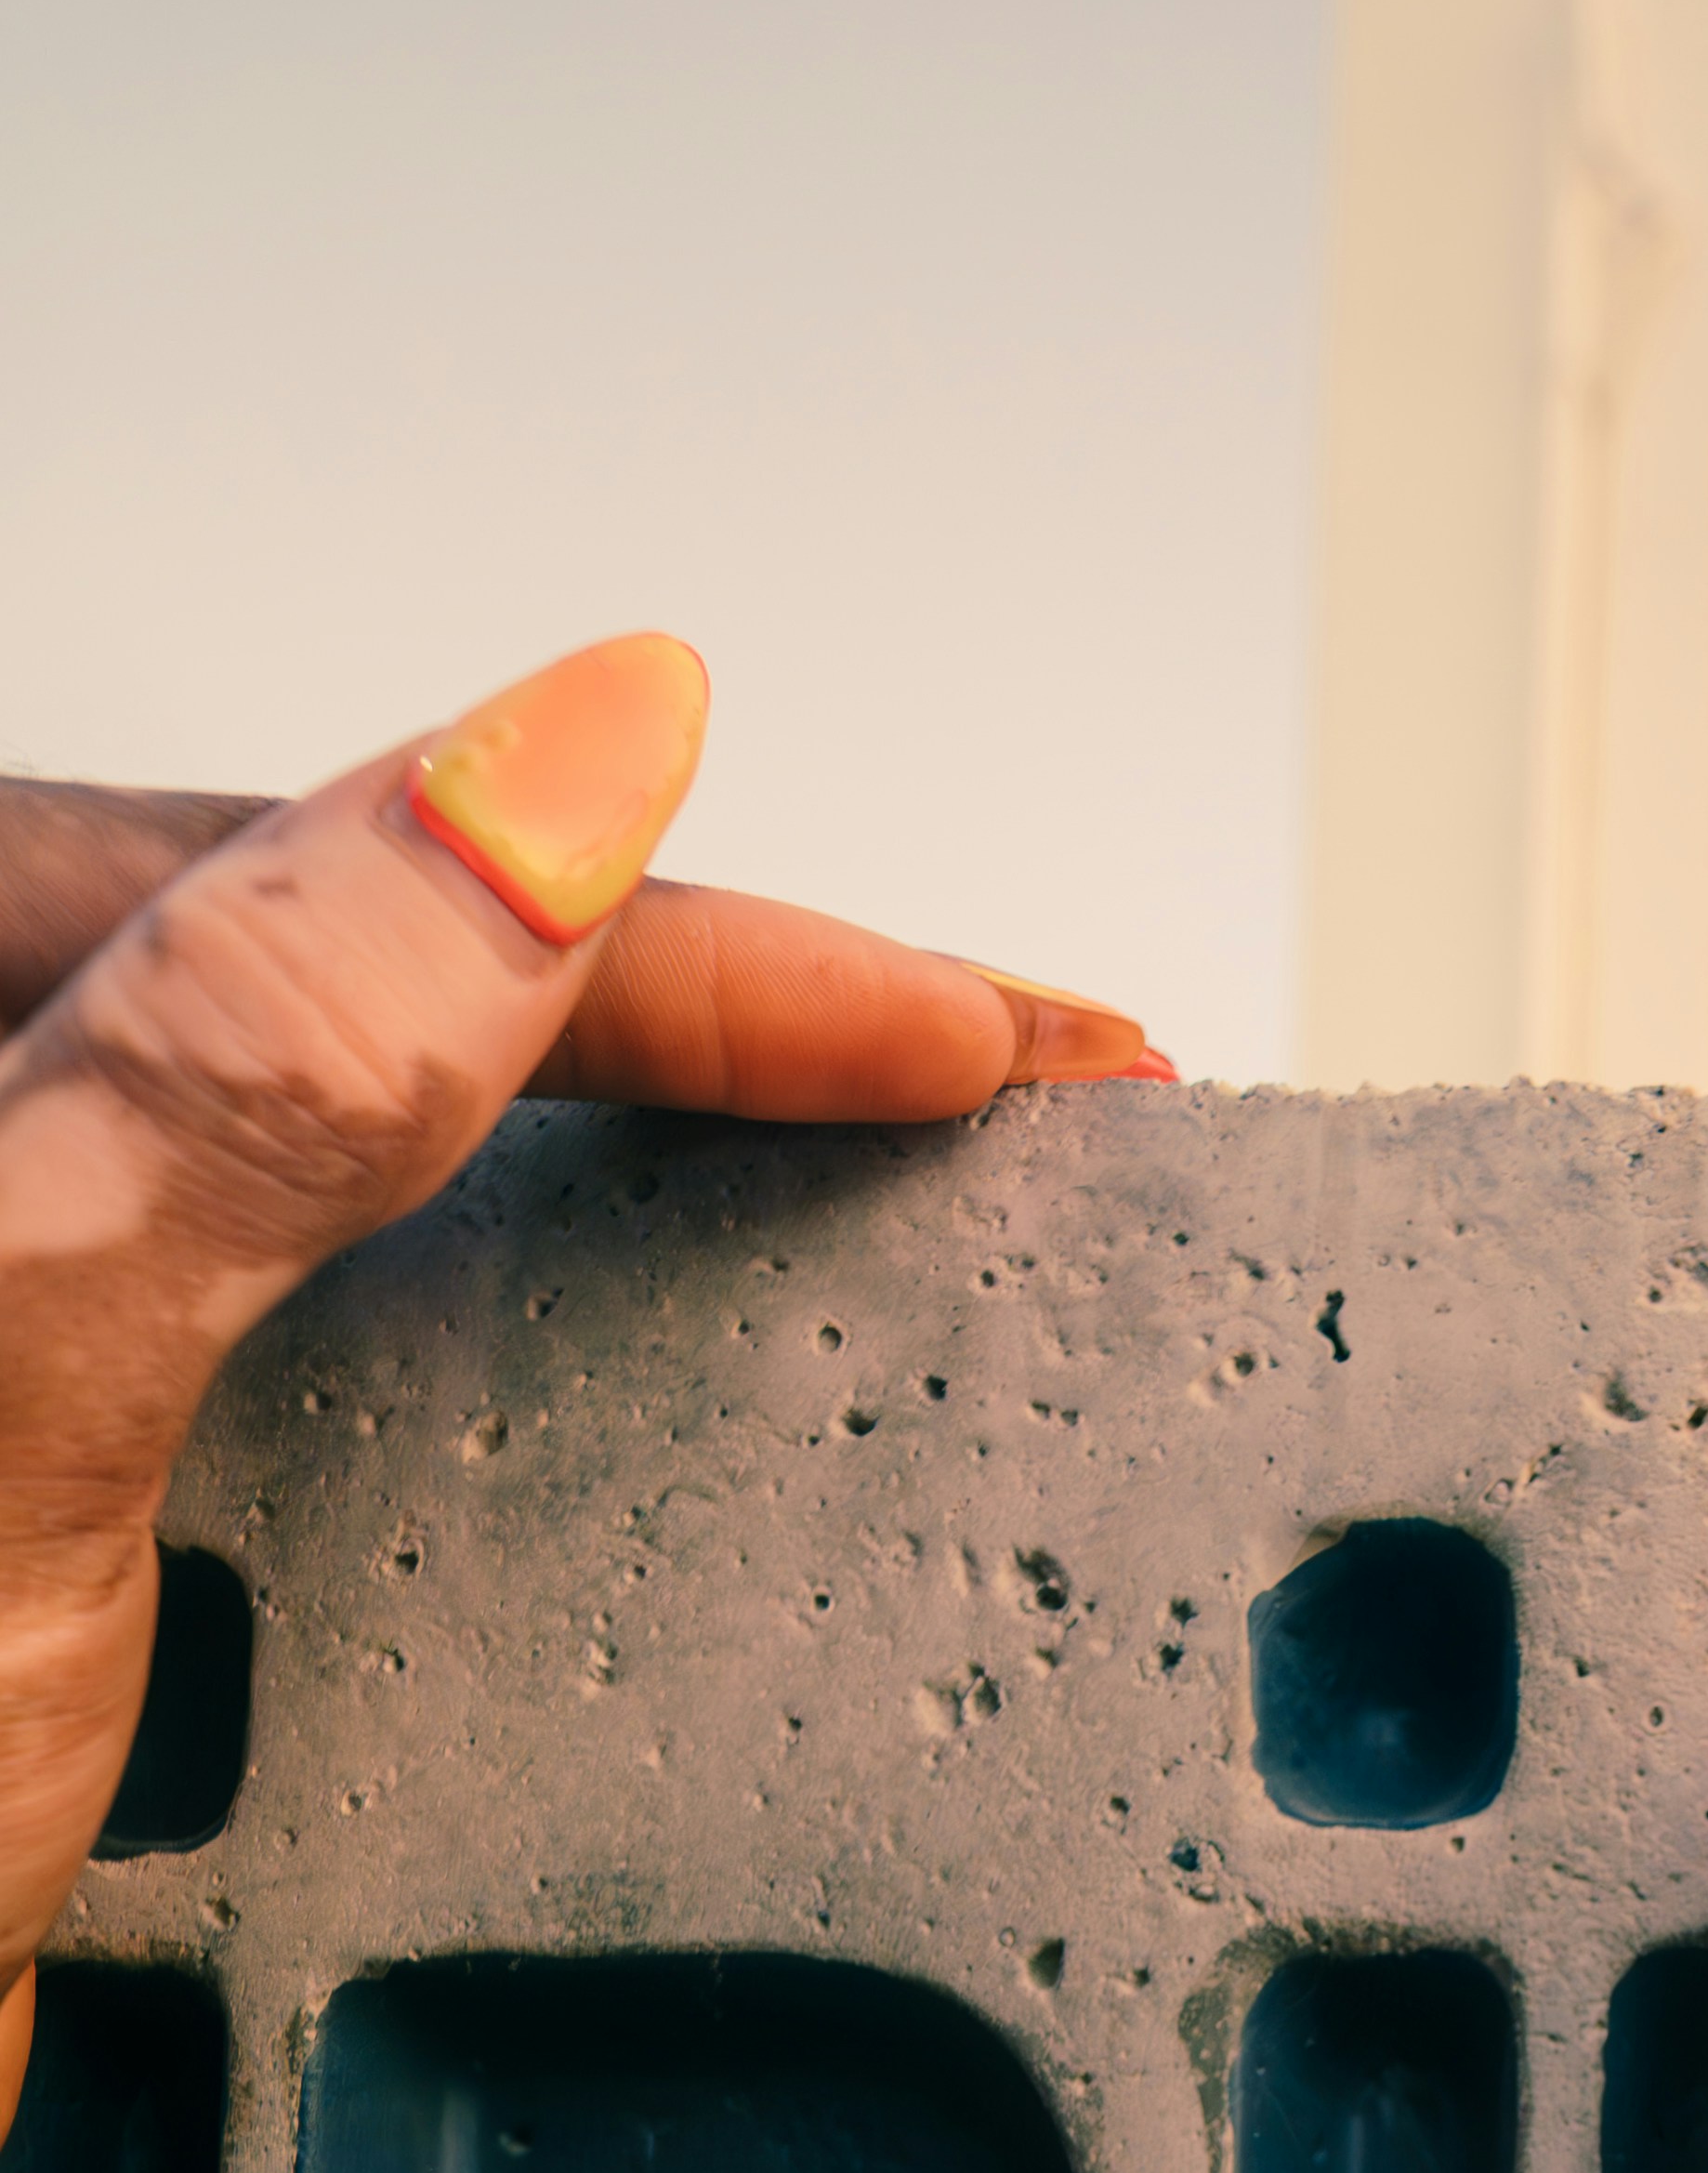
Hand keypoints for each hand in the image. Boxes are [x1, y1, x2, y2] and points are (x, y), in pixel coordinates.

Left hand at [0, 645, 1166, 2144]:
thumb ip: (245, 1065)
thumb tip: (571, 739)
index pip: (341, 890)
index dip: (702, 947)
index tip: (997, 1041)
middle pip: (344, 992)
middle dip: (685, 1014)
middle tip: (989, 1077)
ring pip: (322, 1184)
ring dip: (598, 1175)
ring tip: (853, 1200)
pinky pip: (281, 1384)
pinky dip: (478, 1376)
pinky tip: (604, 1433)